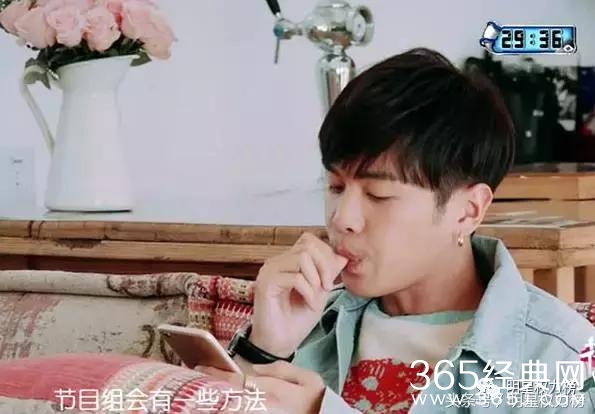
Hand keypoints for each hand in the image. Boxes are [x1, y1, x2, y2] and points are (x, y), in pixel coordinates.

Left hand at [198, 362, 325, 413]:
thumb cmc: (317, 403)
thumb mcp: (308, 379)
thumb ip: (281, 369)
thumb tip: (255, 368)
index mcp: (271, 391)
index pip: (236, 379)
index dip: (215, 373)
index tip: (199, 366)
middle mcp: (261, 407)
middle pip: (227, 397)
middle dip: (208, 388)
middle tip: (192, 380)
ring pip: (229, 409)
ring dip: (213, 403)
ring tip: (197, 397)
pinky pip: (238, 413)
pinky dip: (226, 408)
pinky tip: (217, 405)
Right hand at [250, 232, 347, 357]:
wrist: (280, 344)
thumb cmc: (297, 320)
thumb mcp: (320, 292)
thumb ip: (328, 273)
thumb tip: (342, 255)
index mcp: (288, 261)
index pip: (309, 240)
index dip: (326, 255)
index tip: (332, 279)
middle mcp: (277, 262)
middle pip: (307, 245)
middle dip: (325, 266)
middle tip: (328, 287)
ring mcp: (269, 271)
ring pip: (302, 257)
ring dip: (316, 280)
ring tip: (316, 298)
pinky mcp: (265, 283)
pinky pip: (295, 277)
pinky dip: (309, 292)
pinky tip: (310, 305)